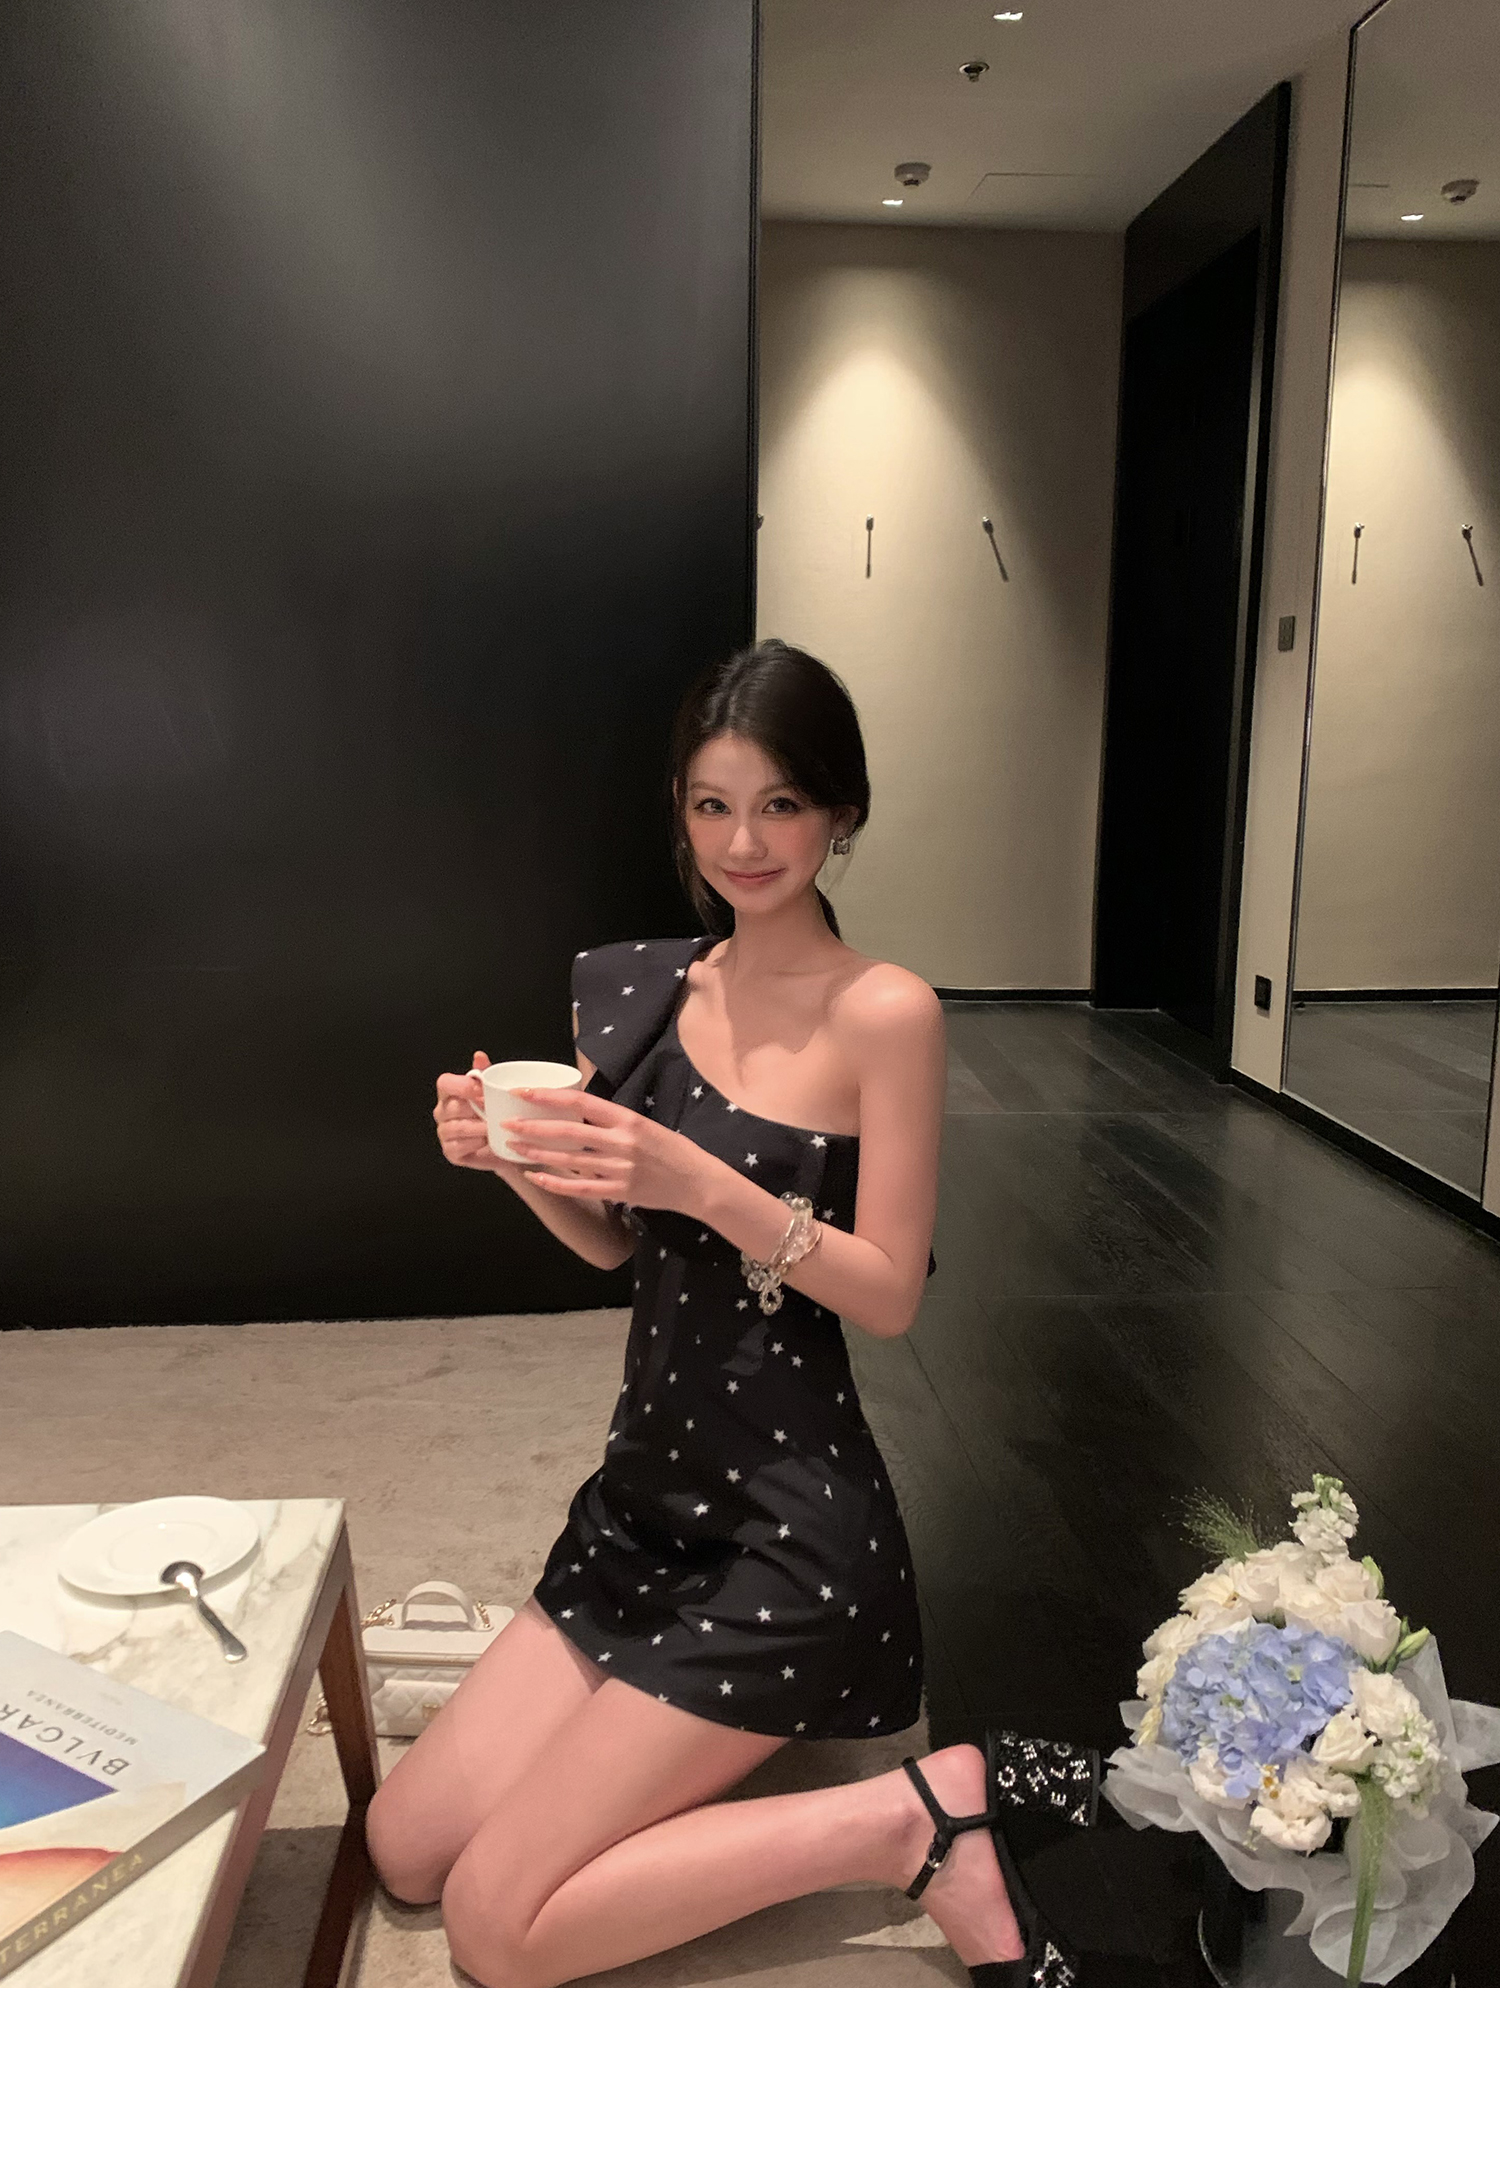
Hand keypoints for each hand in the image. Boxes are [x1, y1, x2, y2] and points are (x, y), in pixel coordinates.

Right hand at [433, 1050, 507, 1173]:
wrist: (503, 1143)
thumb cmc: (494, 1113)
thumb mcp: (493, 1092)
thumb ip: (485, 1074)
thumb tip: (479, 1056)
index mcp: (449, 1093)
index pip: (444, 1083)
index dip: (461, 1086)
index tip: (481, 1090)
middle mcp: (442, 1111)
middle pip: (453, 1107)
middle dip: (475, 1109)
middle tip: (494, 1110)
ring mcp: (444, 1132)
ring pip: (457, 1128)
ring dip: (478, 1127)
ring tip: (494, 1126)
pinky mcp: (450, 1151)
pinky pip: (459, 1146)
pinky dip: (476, 1143)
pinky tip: (487, 1140)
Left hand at [501, 1087, 708, 1213]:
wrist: (698, 1182)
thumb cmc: (671, 1150)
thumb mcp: (644, 1125)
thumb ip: (612, 1121)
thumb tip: (576, 1112)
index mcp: (628, 1119)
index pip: (581, 1101)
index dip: (548, 1096)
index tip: (523, 1092)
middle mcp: (622, 1142)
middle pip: (568, 1131)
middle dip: (533, 1126)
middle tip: (507, 1123)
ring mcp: (620, 1169)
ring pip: (569, 1160)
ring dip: (538, 1153)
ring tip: (514, 1147)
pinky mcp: (620, 1192)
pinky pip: (580, 1187)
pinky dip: (555, 1183)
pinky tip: (536, 1177)